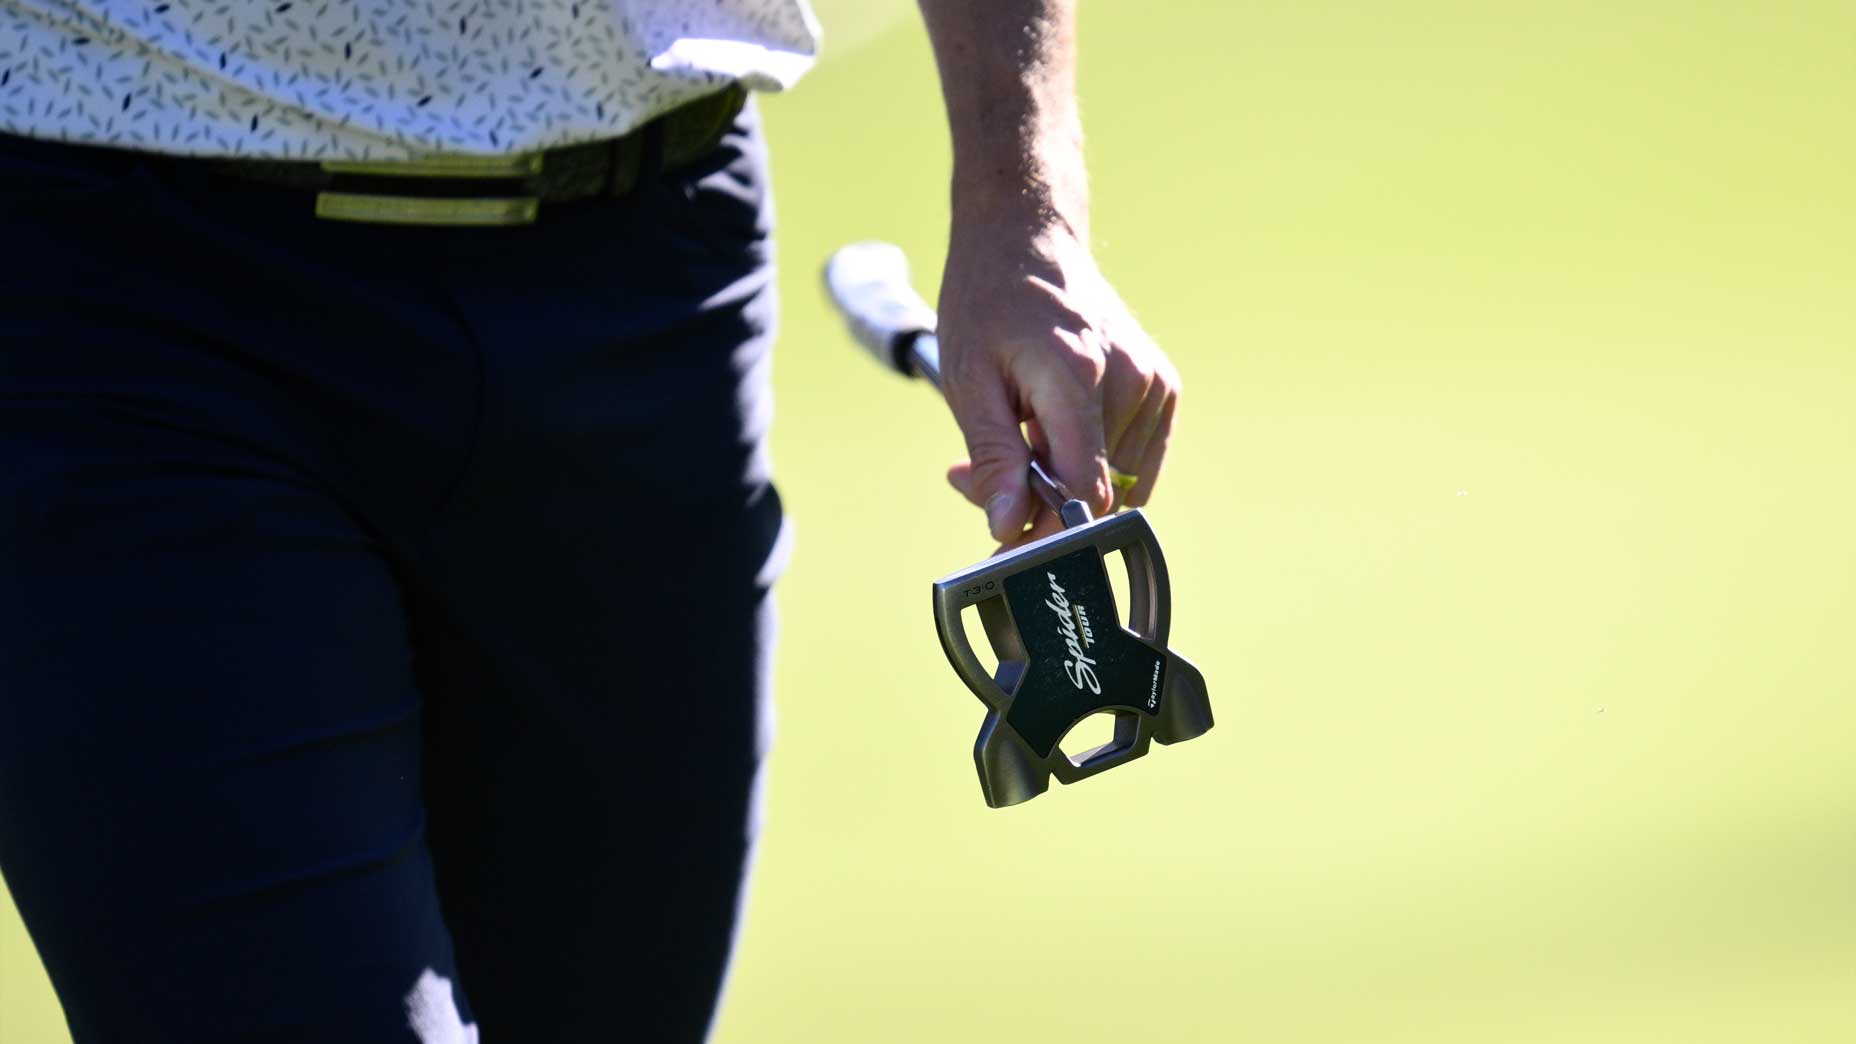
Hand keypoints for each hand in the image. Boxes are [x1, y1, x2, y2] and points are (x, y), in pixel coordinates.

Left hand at [937, 218, 1180, 549]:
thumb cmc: (989, 302)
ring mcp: (1154, 382)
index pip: (1083, 490)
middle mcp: (1131, 379)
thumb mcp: (968, 382)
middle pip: (1097, 491)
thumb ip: (994, 459)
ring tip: (1013, 440)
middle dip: (1038, 502)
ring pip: (1116, 483)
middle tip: (978, 474)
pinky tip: (1050, 432)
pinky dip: (1091, 464)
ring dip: (1062, 484)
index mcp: (1079, 374)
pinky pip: (1133, 462)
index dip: (1044, 525)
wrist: (1027, 238)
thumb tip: (1008, 527)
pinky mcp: (1163, 387)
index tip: (1004, 530)